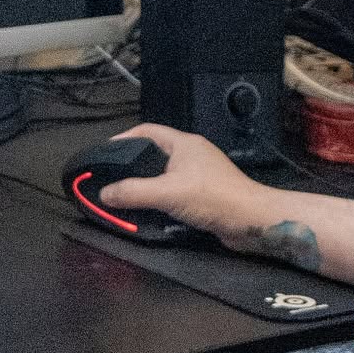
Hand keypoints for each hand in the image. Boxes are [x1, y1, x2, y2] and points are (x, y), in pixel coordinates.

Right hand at [96, 123, 266, 243]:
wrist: (250, 221)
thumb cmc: (213, 197)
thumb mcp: (168, 192)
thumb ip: (134, 192)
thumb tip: (103, 193)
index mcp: (184, 143)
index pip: (147, 131)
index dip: (123, 139)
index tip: (103, 154)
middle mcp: (190, 155)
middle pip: (153, 154)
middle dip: (131, 166)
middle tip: (108, 179)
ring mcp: (198, 175)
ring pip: (162, 175)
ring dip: (144, 186)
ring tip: (122, 196)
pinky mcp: (202, 194)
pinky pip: (172, 192)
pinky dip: (158, 200)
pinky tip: (146, 211)